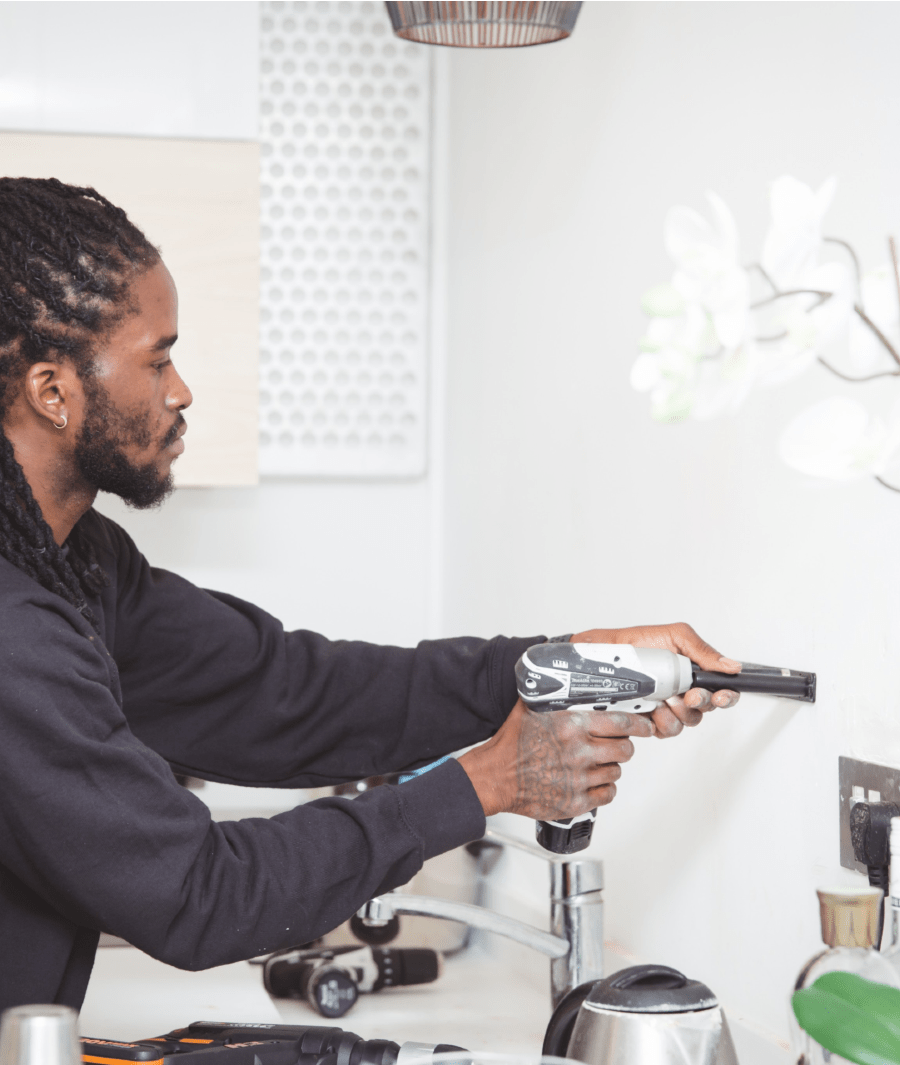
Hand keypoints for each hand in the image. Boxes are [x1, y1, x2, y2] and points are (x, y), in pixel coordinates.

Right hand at [458, 699, 652, 818]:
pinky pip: (607, 794)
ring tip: (593, 762)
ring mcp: (578, 779)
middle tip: (615, 744)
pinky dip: (603, 788)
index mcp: (571, 726)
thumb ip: (552, 694)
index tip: (645, 726)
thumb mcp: (530, 708)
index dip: (639, 724)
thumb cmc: (511, 744)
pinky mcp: (575, 802)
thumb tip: (560, 677)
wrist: (494, 777)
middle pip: (625, 749)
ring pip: (616, 772)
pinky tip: (590, 781)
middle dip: (623, 746)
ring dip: (609, 766)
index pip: (621, 723)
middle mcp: (578, 752)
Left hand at [570, 622, 740, 737]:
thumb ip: (704, 651)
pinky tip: (651, 708)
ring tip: (664, 699)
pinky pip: (665, 730)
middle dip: (700, 703)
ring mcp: (667, 708)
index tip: (720, 695)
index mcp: (693, 673)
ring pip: (687, 722)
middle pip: (707, 709)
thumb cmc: (637, 643)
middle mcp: (683, 692)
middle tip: (687, 696)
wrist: (604, 654)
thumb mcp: (674, 637)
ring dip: (679, 713)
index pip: (721, 690)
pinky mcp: (650, 720)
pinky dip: (661, 721)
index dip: (727, 696)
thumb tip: (733, 666)